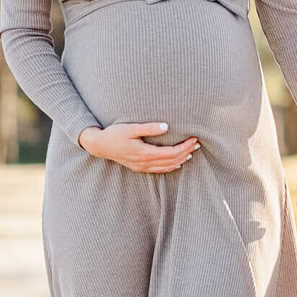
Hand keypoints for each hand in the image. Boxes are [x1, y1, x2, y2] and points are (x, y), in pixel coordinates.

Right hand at [77, 121, 198, 172]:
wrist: (100, 146)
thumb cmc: (114, 134)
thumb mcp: (131, 128)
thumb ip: (149, 128)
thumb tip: (166, 126)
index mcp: (145, 153)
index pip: (171, 153)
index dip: (185, 147)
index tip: (194, 139)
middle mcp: (145, 163)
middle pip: (172, 161)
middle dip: (186, 152)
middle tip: (197, 144)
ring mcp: (142, 167)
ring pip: (167, 167)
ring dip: (181, 160)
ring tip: (191, 152)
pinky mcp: (139, 167)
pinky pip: (159, 170)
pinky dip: (171, 167)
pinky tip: (177, 163)